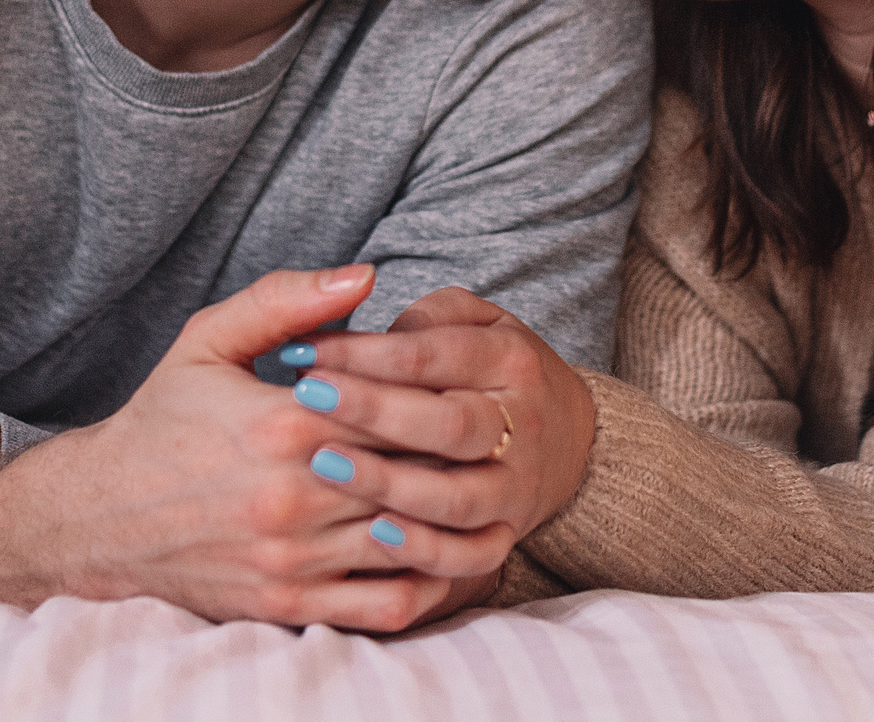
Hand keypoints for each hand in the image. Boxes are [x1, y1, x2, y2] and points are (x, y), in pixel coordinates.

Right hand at [0, 266, 515, 631]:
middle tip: (493, 441)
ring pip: (409, 544)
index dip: (437, 397)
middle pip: (412, 476)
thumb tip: (367, 274)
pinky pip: (383, 607)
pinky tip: (451, 559)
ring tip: (489, 496)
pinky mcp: (286, 604)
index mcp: (282, 425)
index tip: (466, 385)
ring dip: (456, 523)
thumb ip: (289, 300)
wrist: (97, 519)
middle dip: (455, 459)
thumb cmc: (162, 420)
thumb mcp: (210, 341)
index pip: (394, 408)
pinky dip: (430, 587)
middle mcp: (291, 498)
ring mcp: (290, 559)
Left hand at [283, 288, 595, 550]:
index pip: (433, 354)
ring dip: (389, 484)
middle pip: (448, 423)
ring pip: (457, 497)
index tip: (305, 350)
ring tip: (325, 464)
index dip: (364, 351)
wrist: (569, 438)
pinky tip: (374, 535)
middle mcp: (521, 424)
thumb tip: (365, 334)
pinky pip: (473, 556)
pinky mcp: (509, 534)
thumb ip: (428, 316)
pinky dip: (426, 551)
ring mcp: (517, 487)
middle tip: (306, 397)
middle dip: (373, 410)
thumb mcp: (476, 322)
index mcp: (510, 359)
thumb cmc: (493, 371)